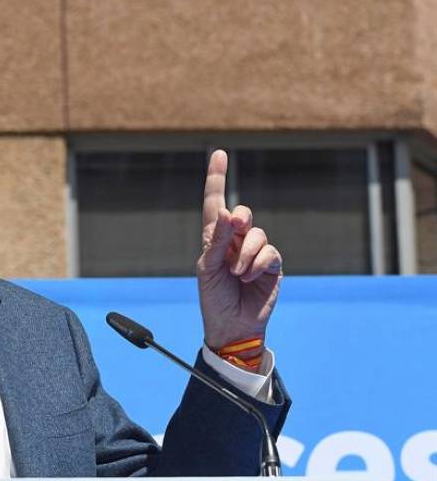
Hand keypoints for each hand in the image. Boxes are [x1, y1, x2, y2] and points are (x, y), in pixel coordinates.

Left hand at [197, 150, 281, 349]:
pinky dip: (257, 264)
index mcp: (214, 239)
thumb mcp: (208, 269)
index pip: (215, 204)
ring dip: (245, 254)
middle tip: (235, 228)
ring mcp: (255, 253)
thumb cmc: (214, 298)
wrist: (232, 326)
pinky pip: (270, 253)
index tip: (218, 154)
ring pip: (258, 234)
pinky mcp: (272, 266)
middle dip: (240, 220)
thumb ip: (217, 241)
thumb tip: (229, 213)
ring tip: (237, 274)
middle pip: (243, 214)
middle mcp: (236, 242)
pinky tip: (249, 279)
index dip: (216, 178)